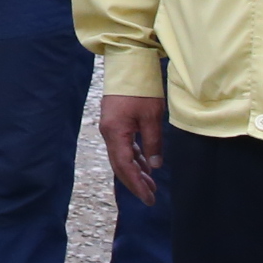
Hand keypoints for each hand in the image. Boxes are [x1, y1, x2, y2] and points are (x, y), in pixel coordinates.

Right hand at [100, 92, 166, 206]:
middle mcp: (108, 133)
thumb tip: (154, 166)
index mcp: (115, 133)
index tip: (148, 198)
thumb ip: (153, 142)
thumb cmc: (141, 89)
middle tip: (150, 198)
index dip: (136, 184)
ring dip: (135, 172)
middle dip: (134, 182)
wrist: (128, 64)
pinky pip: (123, 147)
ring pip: (121, 157)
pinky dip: (134, 159)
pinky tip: (144, 166)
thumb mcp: (152, 117)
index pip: (125, 166)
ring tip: (151, 185)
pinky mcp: (115, 123)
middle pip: (119, 165)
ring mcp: (110, 128)